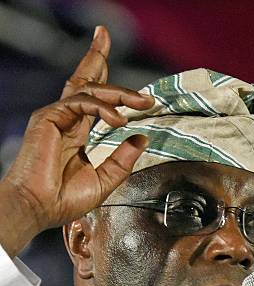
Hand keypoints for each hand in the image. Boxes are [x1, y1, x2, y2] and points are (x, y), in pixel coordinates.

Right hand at [0, 25, 152, 255]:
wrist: (38, 208)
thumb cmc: (62, 200)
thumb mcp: (103, 181)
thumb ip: (122, 160)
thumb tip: (141, 138)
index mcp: (75, 134)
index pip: (92, 99)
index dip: (104, 79)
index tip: (119, 67)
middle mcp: (65, 121)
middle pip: (84, 80)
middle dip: (98, 56)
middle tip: (109, 38)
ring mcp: (55, 117)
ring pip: (89, 89)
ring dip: (119, 92)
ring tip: (143, 102)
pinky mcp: (49, 117)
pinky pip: (82, 102)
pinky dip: (103, 108)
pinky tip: (118, 119)